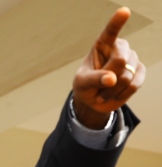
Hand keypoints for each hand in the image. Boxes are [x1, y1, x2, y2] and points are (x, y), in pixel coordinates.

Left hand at [72, 7, 145, 128]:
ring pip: (127, 76)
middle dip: (108, 77)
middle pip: (120, 60)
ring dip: (112, 90)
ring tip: (103, 91)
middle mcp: (120, 48)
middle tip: (97, 85)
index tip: (124, 11)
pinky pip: (134, 84)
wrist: (94, 100)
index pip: (110, 31)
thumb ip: (94, 79)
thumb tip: (112, 79)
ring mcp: (132, 58)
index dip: (117, 21)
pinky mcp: (139, 71)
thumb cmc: (85, 86)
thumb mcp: (82, 83)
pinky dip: (122, 94)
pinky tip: (114, 94)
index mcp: (102, 44)